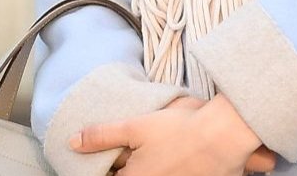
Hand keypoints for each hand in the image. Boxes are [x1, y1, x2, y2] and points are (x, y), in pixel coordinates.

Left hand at [72, 94, 274, 175]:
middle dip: (126, 168)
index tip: (112, 161)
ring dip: (150, 168)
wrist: (224, 136)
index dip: (109, 170)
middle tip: (133, 154)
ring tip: (157, 154)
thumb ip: (101, 136)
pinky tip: (172, 159)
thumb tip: (72, 143)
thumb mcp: (134, 127)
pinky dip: (167, 170)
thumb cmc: (179, 130)